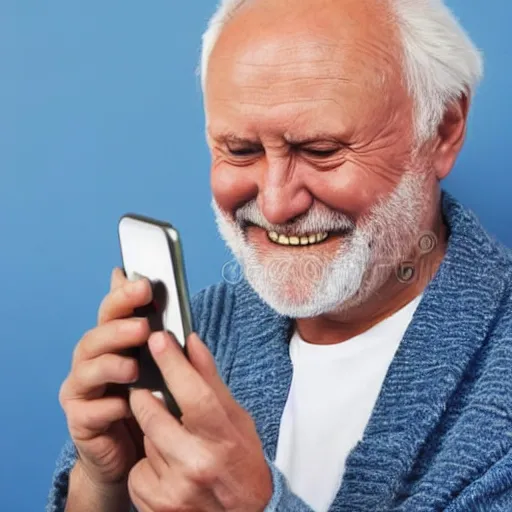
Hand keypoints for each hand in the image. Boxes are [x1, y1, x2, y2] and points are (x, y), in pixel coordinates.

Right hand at [59, 267, 152, 486]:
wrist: (131, 450)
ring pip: (87, 371)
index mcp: (109, 342)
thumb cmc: (146, 399)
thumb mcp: (156, 364)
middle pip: (95, 338)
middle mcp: (89, 361)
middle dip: (118, 329)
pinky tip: (126, 407)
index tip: (145, 286)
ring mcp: (81, 391)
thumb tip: (158, 293)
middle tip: (143, 327)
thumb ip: (155, 332)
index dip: (123, 297)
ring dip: (110, 366)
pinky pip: (90, 412)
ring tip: (134, 368)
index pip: (110, 312)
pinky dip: (109, 408)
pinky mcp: (80, 422)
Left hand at [127, 331, 272, 511]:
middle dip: (146, 398)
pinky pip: (137, 469)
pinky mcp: (155, 505)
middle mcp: (198, 463)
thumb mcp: (237, 420)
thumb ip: (210, 380)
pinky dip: (147, 465)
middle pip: (154, 413)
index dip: (173, 363)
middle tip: (151, 393)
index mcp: (223, 438)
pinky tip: (167, 469)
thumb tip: (191, 342)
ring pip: (145, 439)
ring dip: (154, 434)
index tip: (158, 339)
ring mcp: (174, 488)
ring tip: (176, 443)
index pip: (194, 393)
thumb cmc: (242, 463)